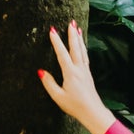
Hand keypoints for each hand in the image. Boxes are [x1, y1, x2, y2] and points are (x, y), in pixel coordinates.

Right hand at [37, 18, 113, 133]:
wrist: (92, 111)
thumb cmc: (74, 106)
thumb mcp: (58, 97)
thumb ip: (49, 83)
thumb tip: (40, 71)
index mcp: (70, 73)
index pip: (62, 54)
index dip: (57, 42)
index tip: (52, 30)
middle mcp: (79, 69)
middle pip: (75, 48)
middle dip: (72, 34)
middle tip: (71, 22)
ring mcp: (85, 71)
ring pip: (82, 51)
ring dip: (79, 39)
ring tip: (77, 28)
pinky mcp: (88, 74)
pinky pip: (85, 57)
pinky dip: (83, 48)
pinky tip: (82, 46)